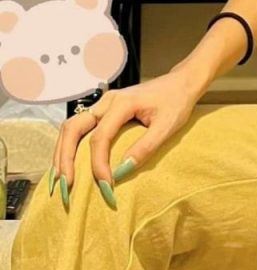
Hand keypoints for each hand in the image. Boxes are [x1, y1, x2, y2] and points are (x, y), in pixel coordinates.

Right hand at [50, 69, 199, 209]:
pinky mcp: (104, 110)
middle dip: (65, 159)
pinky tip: (68, 165)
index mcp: (122, 102)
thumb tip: (121, 171)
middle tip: (66, 187)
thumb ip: (145, 148)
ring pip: (71, 127)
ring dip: (62, 153)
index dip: (98, 164)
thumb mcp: (167, 126)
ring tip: (61, 180)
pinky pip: (79, 127)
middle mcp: (107, 100)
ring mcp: (103, 104)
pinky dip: (69, 147)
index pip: (100, 137)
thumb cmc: (176, 102)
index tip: (105, 187)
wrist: (182, 83)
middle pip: (73, 128)